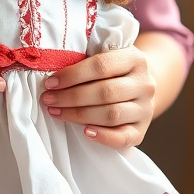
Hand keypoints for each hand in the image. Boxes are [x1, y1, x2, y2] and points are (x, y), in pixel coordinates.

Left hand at [39, 45, 154, 148]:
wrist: (138, 87)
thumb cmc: (112, 71)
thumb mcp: (105, 55)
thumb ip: (86, 58)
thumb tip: (51, 71)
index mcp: (134, 59)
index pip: (101, 66)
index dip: (73, 75)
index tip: (50, 83)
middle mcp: (144, 84)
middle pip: (105, 92)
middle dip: (71, 97)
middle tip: (48, 99)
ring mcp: (145, 108)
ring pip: (111, 114)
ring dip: (78, 115)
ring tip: (56, 111)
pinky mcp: (141, 130)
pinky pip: (124, 137)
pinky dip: (103, 137)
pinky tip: (85, 132)